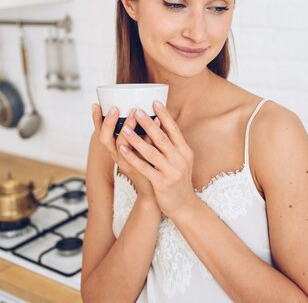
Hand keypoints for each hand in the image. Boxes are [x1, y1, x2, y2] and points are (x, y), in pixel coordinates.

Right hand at [92, 104, 158, 202]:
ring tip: (136, 112)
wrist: (155, 190)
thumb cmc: (147, 163)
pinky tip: (160, 123)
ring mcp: (128, 164)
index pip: (100, 133)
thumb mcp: (137, 146)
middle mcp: (118, 157)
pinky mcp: (141, 169)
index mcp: (115, 150)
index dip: (96, 120)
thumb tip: (141, 106)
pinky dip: (150, 136)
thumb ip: (137, 130)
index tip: (96, 104)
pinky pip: (143, 151)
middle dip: (109, 122)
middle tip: (116, 108)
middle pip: (105, 139)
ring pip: (122, 146)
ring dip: (128, 127)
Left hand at [118, 101, 197, 219]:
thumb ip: (172, 144)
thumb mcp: (181, 160)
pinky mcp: (161, 183)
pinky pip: (144, 167)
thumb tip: (160, 124)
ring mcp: (171, 171)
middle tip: (136, 110)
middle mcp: (180, 159)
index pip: (174, 130)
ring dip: (136, 139)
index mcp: (185, 151)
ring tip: (125, 128)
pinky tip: (122, 149)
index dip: (164, 115)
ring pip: (151, 152)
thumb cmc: (178, 180)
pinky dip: (133, 157)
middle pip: (162, 138)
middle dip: (148, 123)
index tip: (155, 102)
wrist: (184, 206)